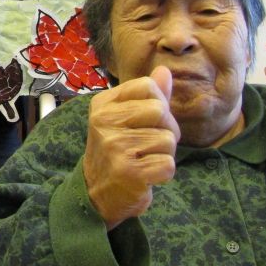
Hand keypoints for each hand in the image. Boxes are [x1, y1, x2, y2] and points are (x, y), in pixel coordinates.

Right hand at [82, 66, 179, 228]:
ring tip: (145, 161)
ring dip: (164, 154)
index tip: (147, 121)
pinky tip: (147, 176)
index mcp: (104, 104)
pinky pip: (168, 164)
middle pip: (160, 110)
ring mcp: (115, 147)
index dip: (158, 103)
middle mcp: (105, 122)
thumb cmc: (117, 152)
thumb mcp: (126, 119)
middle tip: (150, 145)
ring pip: (168, 139)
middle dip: (166, 130)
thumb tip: (164, 70)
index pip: (148, 86)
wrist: (96, 195)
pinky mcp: (129, 172)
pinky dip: (164, 173)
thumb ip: (147, 96)